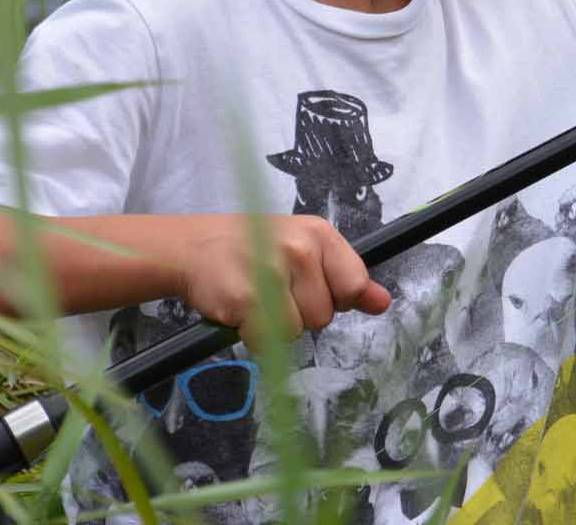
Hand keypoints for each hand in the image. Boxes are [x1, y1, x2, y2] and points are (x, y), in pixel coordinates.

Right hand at [174, 214, 390, 340]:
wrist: (193, 245)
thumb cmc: (254, 248)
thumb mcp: (306, 250)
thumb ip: (345, 276)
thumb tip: (382, 302)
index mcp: (320, 234)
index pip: (354, 284)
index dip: (335, 297)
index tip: (311, 289)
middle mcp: (300, 249)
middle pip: (325, 315)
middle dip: (301, 313)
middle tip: (274, 290)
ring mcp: (272, 272)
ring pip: (298, 331)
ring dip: (277, 326)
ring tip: (256, 298)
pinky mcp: (246, 299)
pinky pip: (268, 341)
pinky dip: (254, 337)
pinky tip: (241, 312)